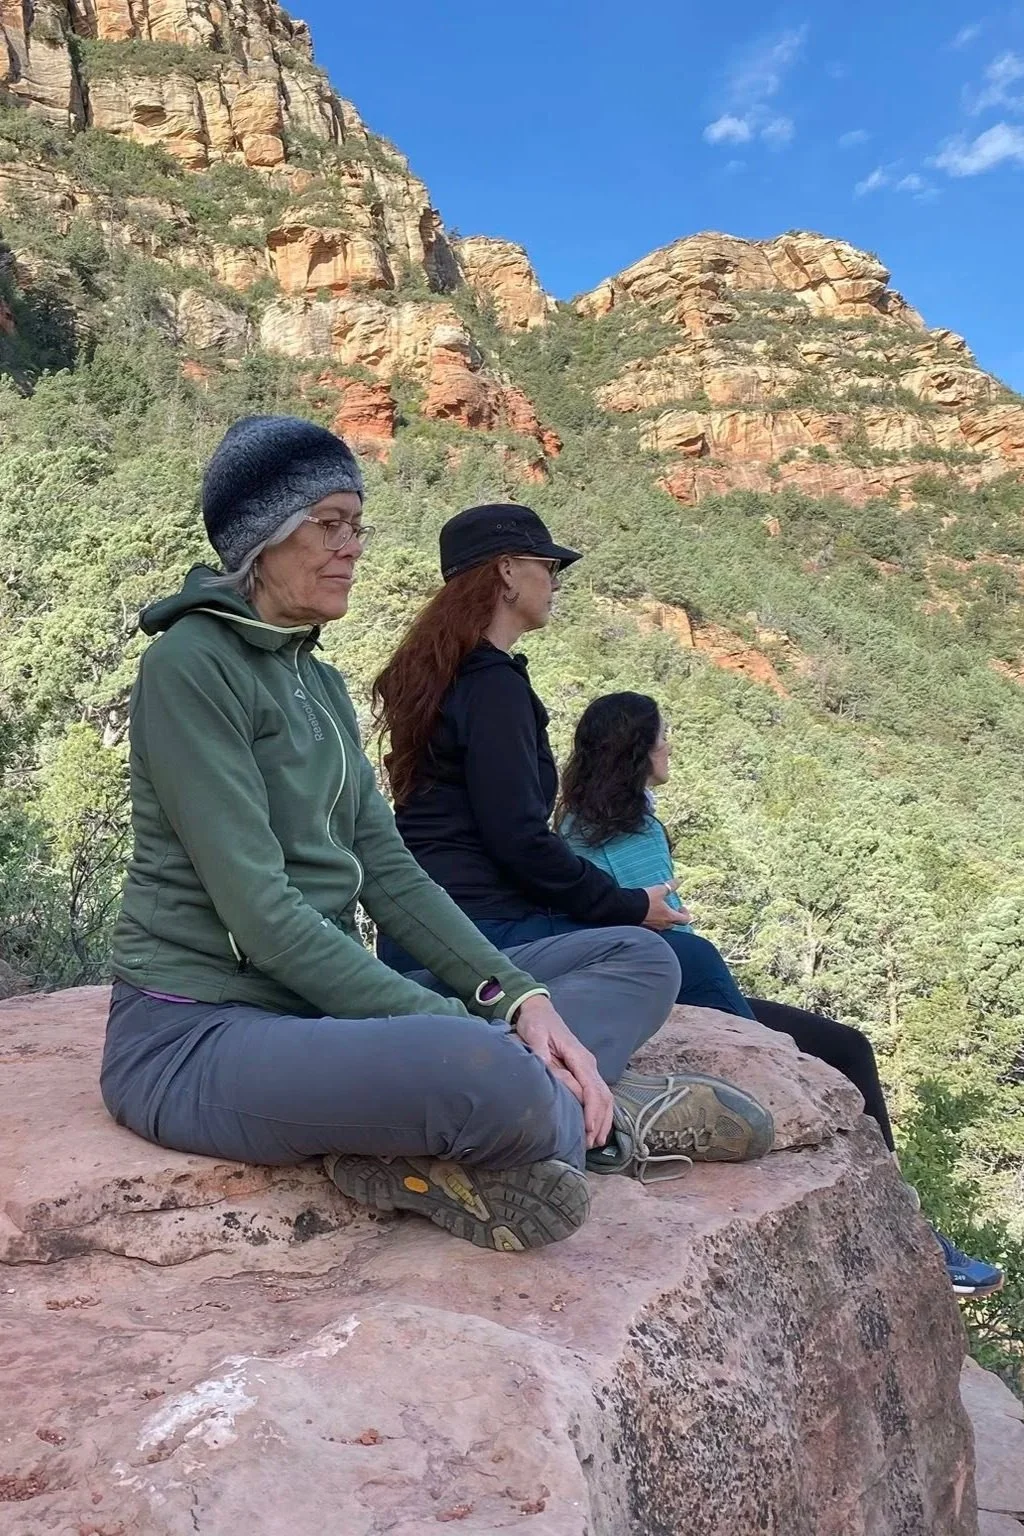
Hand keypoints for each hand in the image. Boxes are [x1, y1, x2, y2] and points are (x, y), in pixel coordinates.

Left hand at [512, 996, 614, 1149]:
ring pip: (605, 1097)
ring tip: (594, 1142)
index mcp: (579, 1057)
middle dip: (600, 1121)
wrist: (540, 1012)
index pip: (592, 1088)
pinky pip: (598, 1095)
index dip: (592, 1111)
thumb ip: (542, 1055)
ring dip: (602, 1120)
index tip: (588, 1130)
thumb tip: (551, 1075)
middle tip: (590, 1144)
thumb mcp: (535, 1035)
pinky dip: (600, 1113)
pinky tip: (594, 1128)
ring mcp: (589, 1068)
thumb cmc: (536, 1024)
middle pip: (603, 1096)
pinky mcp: (584, 1073)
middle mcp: (588, 1064)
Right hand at [643, 879, 692, 929]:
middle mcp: (663, 925)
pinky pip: (652, 927)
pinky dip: (653, 921)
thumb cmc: (646, 900)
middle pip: (674, 924)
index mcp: (669, 916)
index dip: (686, 913)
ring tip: (659, 910)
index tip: (681, 906)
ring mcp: (653, 928)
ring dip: (664, 919)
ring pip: (663, 926)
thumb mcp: (659, 890)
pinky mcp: (644, 928)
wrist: (627, 909)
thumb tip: (679, 880)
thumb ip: (670, 886)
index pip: (685, 920)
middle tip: (670, 908)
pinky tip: (648, 914)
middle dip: (674, 916)